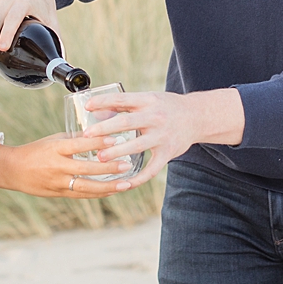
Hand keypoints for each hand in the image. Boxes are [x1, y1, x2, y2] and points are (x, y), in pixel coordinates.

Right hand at [0, 133, 133, 197]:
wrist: (13, 170)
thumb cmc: (35, 151)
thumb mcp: (54, 140)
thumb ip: (75, 139)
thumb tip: (99, 134)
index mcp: (56, 148)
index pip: (80, 145)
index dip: (98, 143)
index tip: (115, 140)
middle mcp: (58, 166)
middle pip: (86, 169)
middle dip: (108, 168)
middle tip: (127, 165)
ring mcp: (58, 183)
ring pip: (87, 187)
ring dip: (108, 186)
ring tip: (126, 184)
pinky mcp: (59, 194)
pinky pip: (82, 195)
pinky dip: (98, 193)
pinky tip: (113, 191)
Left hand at [80, 88, 245, 189]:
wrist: (196, 116)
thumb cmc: (165, 107)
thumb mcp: (148, 99)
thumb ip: (125, 105)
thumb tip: (96, 110)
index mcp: (148, 100)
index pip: (122, 99)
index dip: (104, 102)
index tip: (87, 106)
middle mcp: (155, 117)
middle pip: (127, 122)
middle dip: (105, 129)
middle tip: (87, 135)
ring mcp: (162, 136)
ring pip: (137, 146)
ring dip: (117, 152)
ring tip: (100, 158)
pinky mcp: (167, 153)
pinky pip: (151, 169)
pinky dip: (138, 178)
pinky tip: (124, 184)